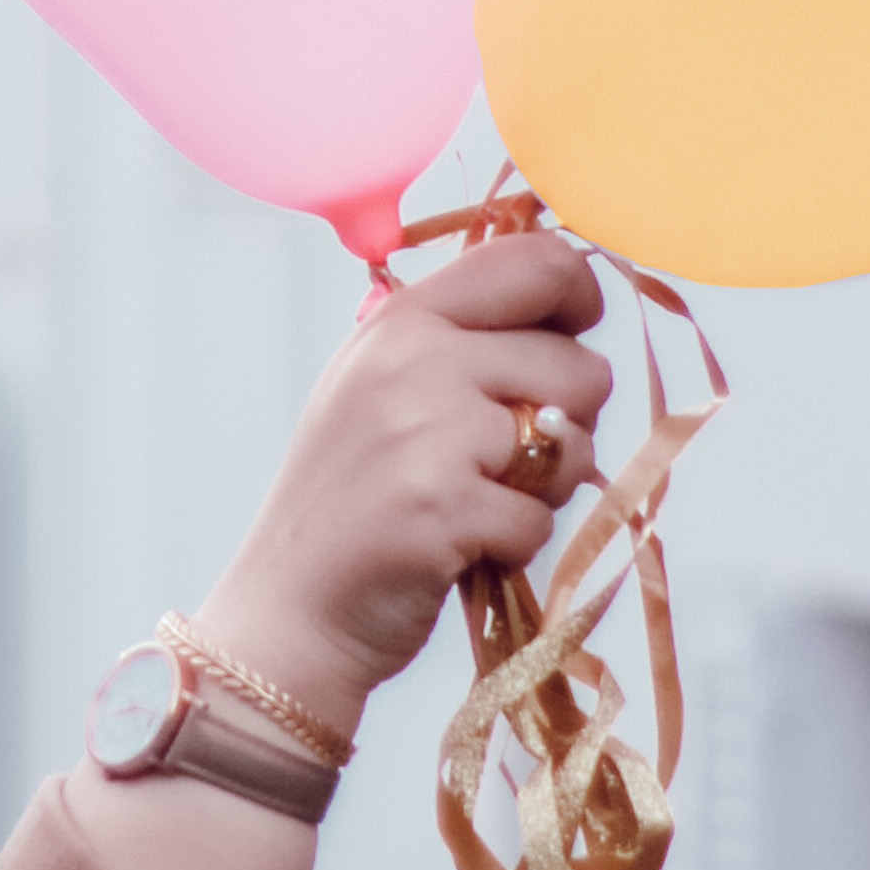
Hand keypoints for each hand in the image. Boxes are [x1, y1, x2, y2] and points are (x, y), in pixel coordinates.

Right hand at [184, 233, 611, 750]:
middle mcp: (415, 360)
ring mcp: (428, 432)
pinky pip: (542, 518)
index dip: (579, 297)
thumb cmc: (354, 497)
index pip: (536, 261)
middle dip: (566, 424)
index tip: (567, 337)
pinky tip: (460, 548)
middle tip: (503, 459)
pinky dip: (514, 544)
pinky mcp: (445, 507)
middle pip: (578, 366)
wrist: (290, 608)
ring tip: (476, 501)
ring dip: (544, 488)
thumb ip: (461, 337)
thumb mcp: (384, 386)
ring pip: (574, 444)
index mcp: (404, 319)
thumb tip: (571, 304)